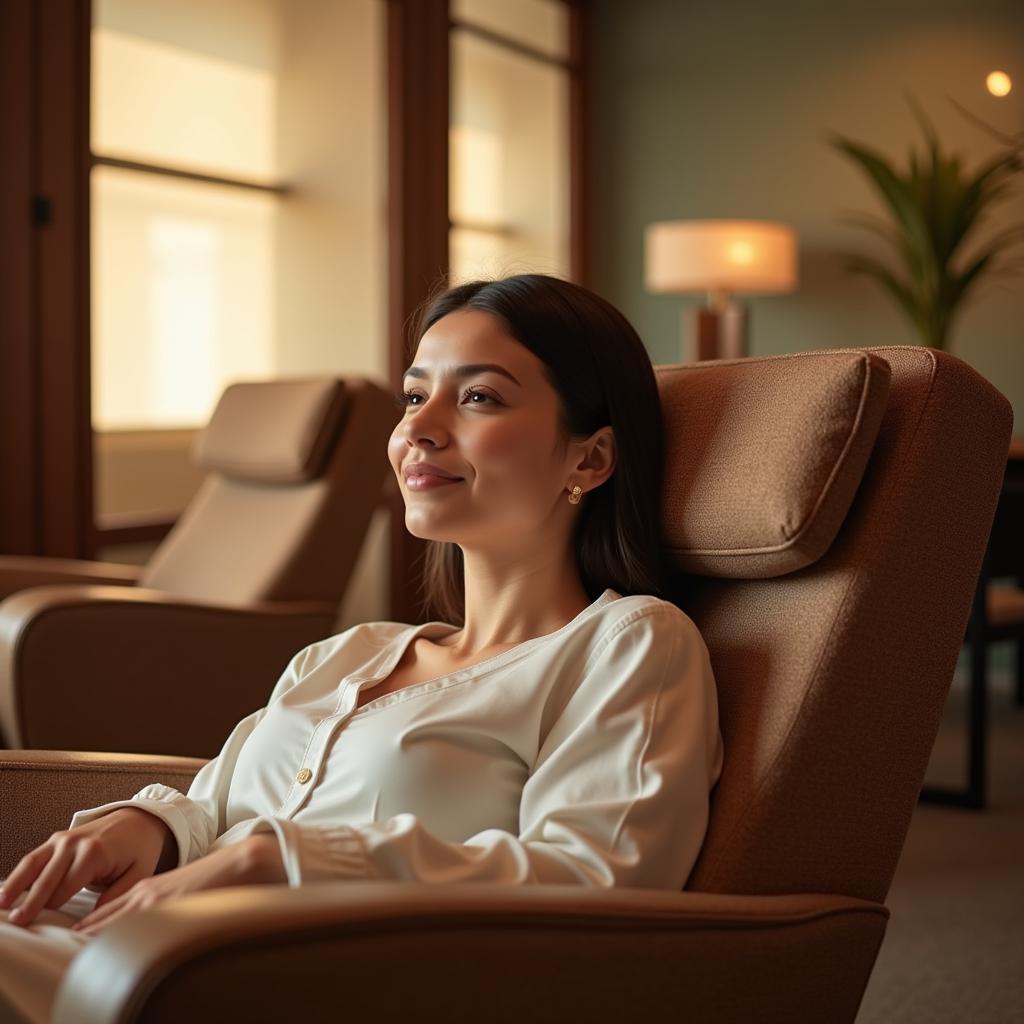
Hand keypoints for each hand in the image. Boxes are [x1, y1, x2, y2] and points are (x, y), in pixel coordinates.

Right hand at [0, 807, 174, 927]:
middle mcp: (75, 843)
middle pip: (46, 878)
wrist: (139, 819)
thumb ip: (116, 896)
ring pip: (32, 864)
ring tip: (1, 906)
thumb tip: (93, 922)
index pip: (66, 888)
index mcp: (94, 853)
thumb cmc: (139, 849)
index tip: (41, 928)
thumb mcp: (138, 873)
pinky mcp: (57, 838)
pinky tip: (7, 890)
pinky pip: (34, 857)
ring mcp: (63, 838)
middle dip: (31, 901)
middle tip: (17, 922)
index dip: (53, 909)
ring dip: (15, 886)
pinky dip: (19, 873)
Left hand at [71, 833, 285, 935]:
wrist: (240, 862)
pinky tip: (97, 948)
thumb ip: (167, 906)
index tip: (72, 936)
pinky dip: (111, 936)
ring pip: (111, 923)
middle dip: (82, 932)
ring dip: (90, 936)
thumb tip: (159, 926)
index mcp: (150, 889)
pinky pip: (130, 926)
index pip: (110, 911)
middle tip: (57, 943)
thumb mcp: (184, 891)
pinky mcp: (165, 907)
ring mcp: (154, 902)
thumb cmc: (219, 879)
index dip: (89, 925)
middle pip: (104, 918)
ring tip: (67, 947)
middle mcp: (146, 894)